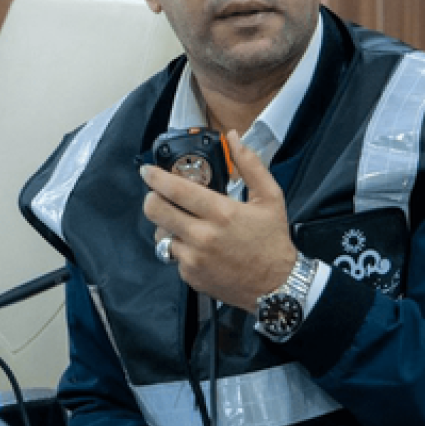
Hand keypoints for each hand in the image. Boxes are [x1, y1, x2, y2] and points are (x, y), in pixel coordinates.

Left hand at [142, 130, 296, 310]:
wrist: (276, 287)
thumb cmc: (273, 241)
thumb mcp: (270, 197)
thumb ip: (250, 165)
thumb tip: (233, 138)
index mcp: (222, 213)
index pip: (176, 190)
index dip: (156, 177)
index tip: (148, 171)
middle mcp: (203, 236)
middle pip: (156, 211)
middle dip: (152, 198)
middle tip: (157, 195)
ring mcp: (194, 258)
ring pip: (161, 234)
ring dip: (167, 225)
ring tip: (184, 223)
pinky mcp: (190, 275)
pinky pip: (173, 256)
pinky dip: (180, 248)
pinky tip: (199, 246)